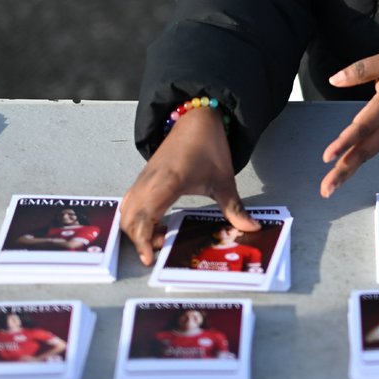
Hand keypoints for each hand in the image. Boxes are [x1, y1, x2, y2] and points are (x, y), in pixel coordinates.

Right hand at [120, 109, 258, 265]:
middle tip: (162, 247)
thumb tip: (252, 229)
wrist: (196, 120)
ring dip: (137, 228)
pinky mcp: (142, 179)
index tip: (150, 257)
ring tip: (161, 236)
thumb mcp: (224, 180)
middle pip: (130, 218)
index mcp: (168, 181)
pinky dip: (136, 218)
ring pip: (126, 211)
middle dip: (139, 238)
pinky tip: (156, 224)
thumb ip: (234, 208)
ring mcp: (143, 179)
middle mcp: (149, 181)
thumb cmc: (208, 146)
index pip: (144, 216)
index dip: (143, 240)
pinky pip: (130, 202)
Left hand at [320, 48, 378, 196]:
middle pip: (366, 149)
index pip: (364, 126)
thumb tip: (334, 80)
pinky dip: (357, 163)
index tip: (328, 157)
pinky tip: (344, 172)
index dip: (346, 141)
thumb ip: (361, 70)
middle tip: (325, 190)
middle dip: (344, 170)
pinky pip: (372, 150)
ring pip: (368, 153)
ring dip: (348, 171)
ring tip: (329, 188)